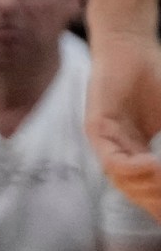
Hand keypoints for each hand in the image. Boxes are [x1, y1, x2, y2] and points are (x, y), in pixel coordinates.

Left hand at [87, 29, 160, 218]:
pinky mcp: (96, 130)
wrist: (131, 49)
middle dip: (159, 201)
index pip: (150, 190)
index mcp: (138, 154)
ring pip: (124, 181)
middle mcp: (119, 154)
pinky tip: (152, 164)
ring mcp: (106, 144)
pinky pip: (111, 158)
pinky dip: (131, 167)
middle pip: (138, 192)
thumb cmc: (155, 82)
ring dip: (151, 187)